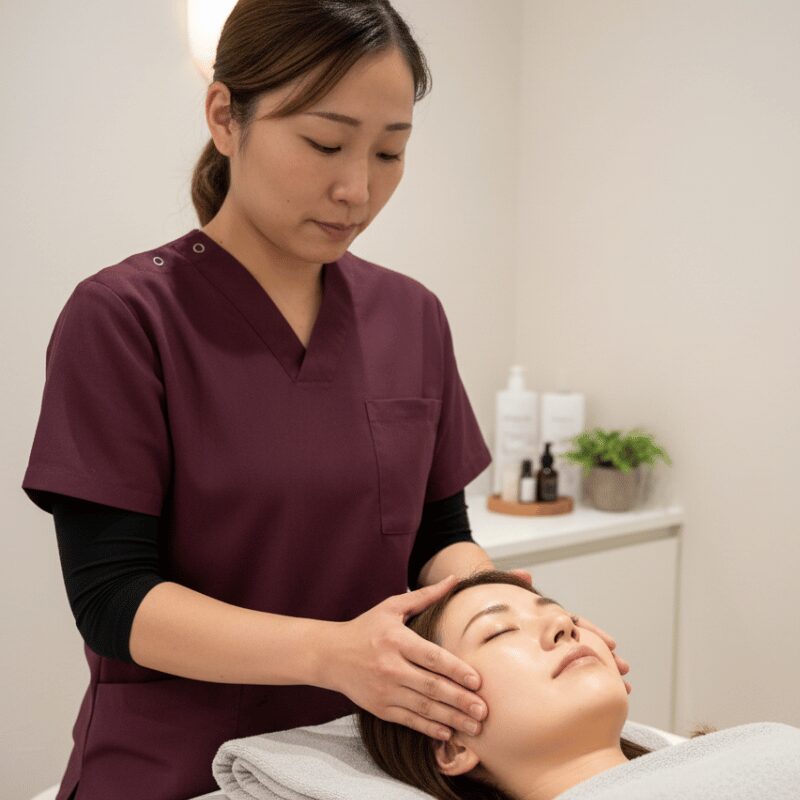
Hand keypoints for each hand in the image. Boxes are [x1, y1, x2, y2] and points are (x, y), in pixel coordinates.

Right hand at [324, 574, 487, 741]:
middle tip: (484, 710)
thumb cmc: (366, 628)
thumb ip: (425, 596)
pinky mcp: (380, 708)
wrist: (330, 654)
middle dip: (460, 700)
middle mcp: (391, 667)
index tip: (478, 681)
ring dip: (452, 719)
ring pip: (424, 708)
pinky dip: (430, 728)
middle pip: (432, 686)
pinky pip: (409, 720)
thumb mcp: (392, 607)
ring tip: (475, 727)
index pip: (432, 657)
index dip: (456, 670)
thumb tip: (454, 579)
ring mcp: (385, 690)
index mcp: (397, 640)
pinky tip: (449, 732)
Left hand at [505, 568, 631, 694]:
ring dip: (600, 669)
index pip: (575, 623)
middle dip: (604, 655)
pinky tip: (598, 691)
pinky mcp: (542, 655)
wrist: (482, 603)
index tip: (611, 644)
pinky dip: (579, 677)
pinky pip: (564, 667)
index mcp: (546, 615)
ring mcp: (548, 643)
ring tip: (622, 687)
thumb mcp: (505, 586)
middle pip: (583, 642)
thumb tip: (525, 575)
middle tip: (624, 669)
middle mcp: (551, 629)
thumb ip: (515, 579)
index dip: (593, 633)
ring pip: (578, 656)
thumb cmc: (494, 596)